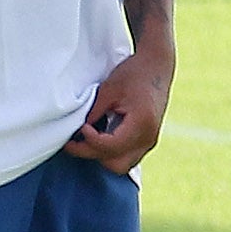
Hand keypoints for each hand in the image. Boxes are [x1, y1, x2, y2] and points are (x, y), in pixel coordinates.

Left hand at [64, 40, 175, 175]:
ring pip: (120, 165)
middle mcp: (148, 137)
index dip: (90, 140)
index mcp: (141, 123)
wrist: (157, 66)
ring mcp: (149, 141)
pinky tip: (98, 137)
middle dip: (92, 154)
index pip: (110, 146)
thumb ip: (94, 113)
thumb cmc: (134, 73)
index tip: (79, 128)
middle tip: (73, 141)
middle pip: (114, 164)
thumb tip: (78, 132)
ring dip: (101, 155)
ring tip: (84, 140)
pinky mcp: (147, 141)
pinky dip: (111, 152)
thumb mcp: (109, 90)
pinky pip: (126, 157)